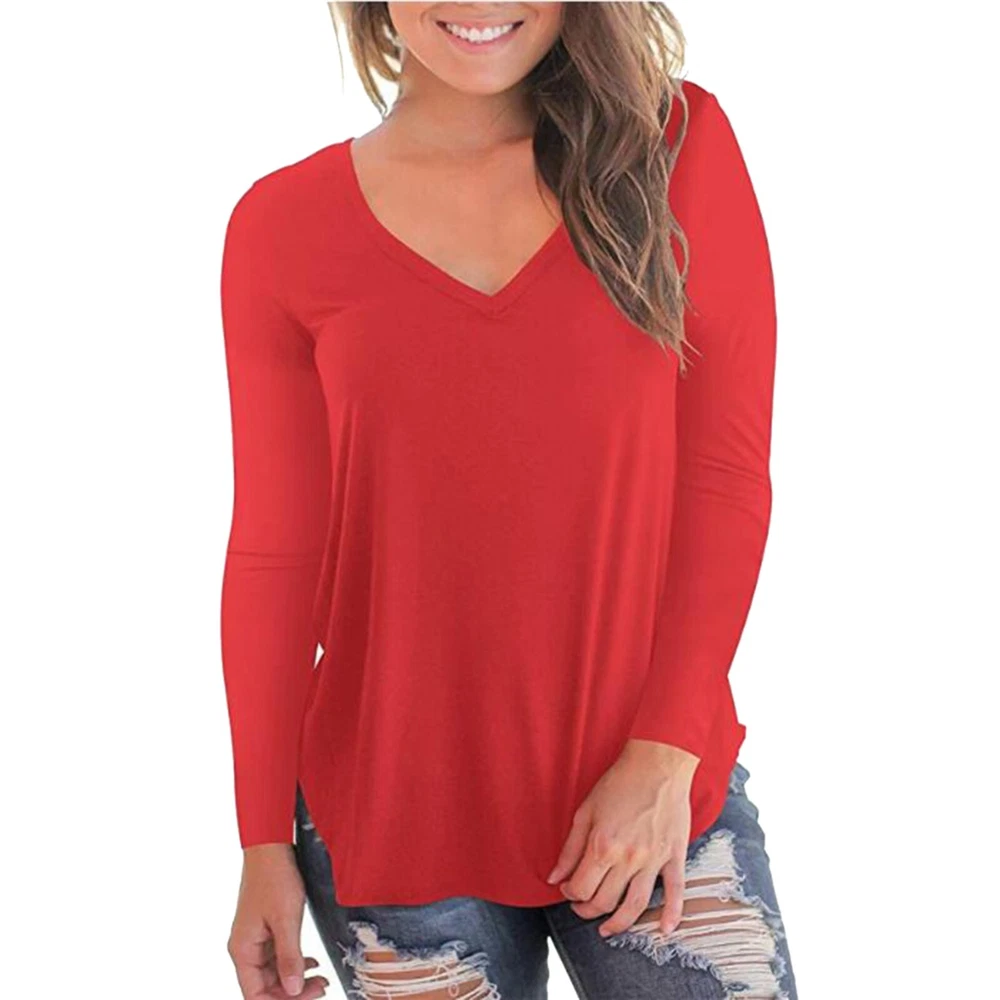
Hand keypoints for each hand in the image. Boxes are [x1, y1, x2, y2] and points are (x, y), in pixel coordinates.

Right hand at [227, 844, 329, 998]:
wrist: (271, 846)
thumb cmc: (274, 877)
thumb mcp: (286, 919)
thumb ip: (289, 957)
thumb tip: (292, 990)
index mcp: (243, 950)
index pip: (255, 995)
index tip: (309, 996)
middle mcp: (246, 948)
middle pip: (265, 987)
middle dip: (293, 992)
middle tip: (322, 987)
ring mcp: (255, 938)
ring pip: (273, 973)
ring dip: (295, 979)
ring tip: (321, 978)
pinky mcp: (266, 928)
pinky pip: (277, 956)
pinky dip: (294, 962)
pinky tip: (311, 962)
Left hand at [546, 739, 698, 937]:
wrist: (657, 764)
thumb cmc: (619, 783)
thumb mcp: (585, 810)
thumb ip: (570, 848)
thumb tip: (555, 878)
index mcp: (603, 845)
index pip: (582, 887)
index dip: (570, 893)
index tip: (568, 889)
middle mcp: (628, 858)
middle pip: (605, 901)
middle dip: (588, 910)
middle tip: (582, 908)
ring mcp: (654, 859)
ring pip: (636, 906)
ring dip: (620, 923)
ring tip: (608, 929)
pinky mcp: (675, 856)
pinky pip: (677, 892)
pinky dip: (672, 914)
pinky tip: (664, 931)